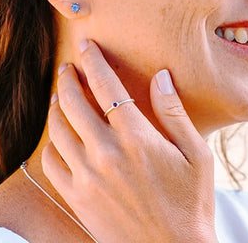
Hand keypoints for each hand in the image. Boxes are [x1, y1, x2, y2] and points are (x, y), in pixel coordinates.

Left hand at [42, 40, 217, 242]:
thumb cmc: (191, 203)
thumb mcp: (197, 155)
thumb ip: (175, 112)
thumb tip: (160, 75)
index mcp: (138, 138)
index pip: (106, 86)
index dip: (93, 61)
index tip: (85, 45)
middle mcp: (107, 153)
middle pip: (75, 102)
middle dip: (68, 78)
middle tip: (66, 68)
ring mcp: (88, 177)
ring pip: (58, 129)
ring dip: (56, 106)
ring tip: (58, 96)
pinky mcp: (77, 198)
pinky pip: (52, 161)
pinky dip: (51, 141)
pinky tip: (56, 134)